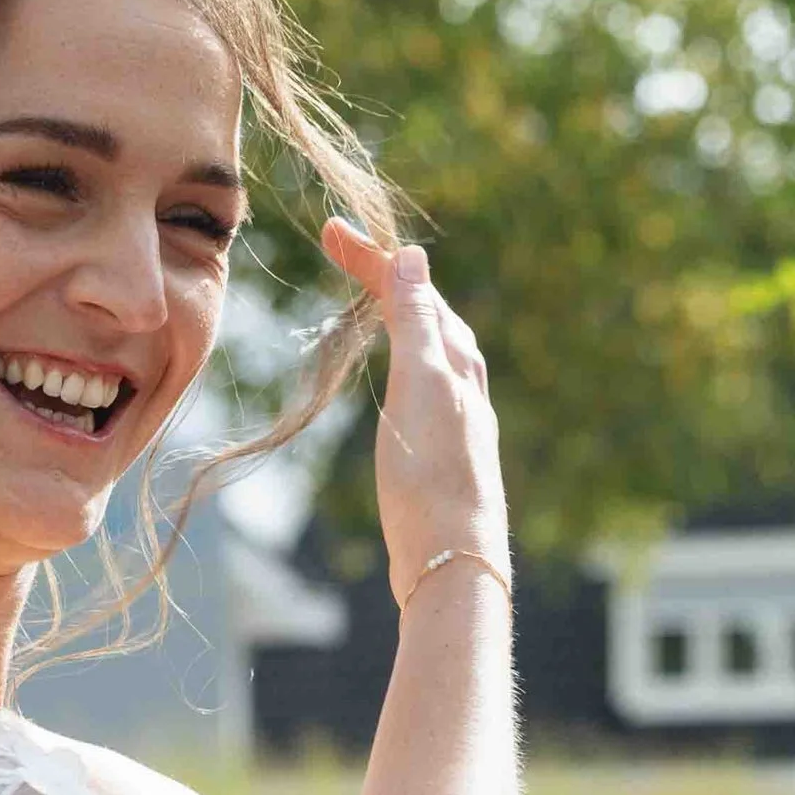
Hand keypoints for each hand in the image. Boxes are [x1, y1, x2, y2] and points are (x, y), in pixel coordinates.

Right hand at [320, 220, 510, 601]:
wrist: (451, 566)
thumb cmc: (431, 480)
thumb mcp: (420, 389)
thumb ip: (416, 323)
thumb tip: (413, 257)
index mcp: (456, 361)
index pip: (413, 288)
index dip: (373, 257)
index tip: (329, 228)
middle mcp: (464, 385)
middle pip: (425, 311)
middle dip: (385, 274)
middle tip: (338, 245)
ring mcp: (459, 419)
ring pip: (433, 347)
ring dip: (401, 313)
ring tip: (374, 293)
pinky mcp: (447, 453)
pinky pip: (429, 384)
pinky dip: (407, 358)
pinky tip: (403, 378)